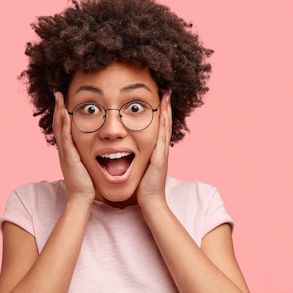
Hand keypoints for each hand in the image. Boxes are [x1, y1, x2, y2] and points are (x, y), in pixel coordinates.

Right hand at [53, 92, 95, 203]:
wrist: (81, 198)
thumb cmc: (86, 185)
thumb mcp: (86, 166)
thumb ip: (88, 158)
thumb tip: (97, 153)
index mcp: (68, 152)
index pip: (63, 129)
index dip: (62, 115)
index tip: (63, 102)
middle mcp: (64, 150)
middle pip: (58, 124)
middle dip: (58, 108)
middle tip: (57, 93)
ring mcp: (65, 153)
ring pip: (59, 128)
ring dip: (58, 111)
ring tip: (58, 96)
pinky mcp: (69, 156)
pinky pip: (65, 137)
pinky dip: (63, 124)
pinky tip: (64, 113)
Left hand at [137, 92, 171, 207]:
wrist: (150, 200)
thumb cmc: (143, 188)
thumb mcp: (138, 169)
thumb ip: (135, 160)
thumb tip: (126, 154)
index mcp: (155, 151)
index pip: (157, 128)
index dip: (159, 114)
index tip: (158, 99)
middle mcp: (161, 149)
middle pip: (164, 123)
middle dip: (165, 107)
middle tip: (166, 91)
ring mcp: (162, 151)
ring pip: (165, 126)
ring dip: (166, 109)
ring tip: (166, 94)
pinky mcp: (161, 155)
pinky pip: (162, 134)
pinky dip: (164, 121)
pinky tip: (163, 110)